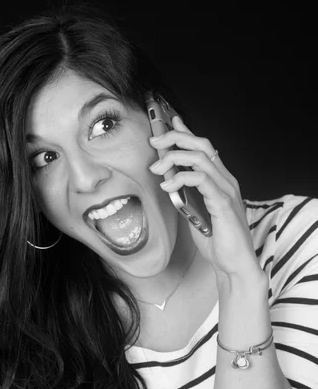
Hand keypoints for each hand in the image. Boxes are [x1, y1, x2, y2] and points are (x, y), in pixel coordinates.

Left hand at [149, 116, 262, 281]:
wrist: (233, 264)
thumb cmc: (217, 240)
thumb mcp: (195, 212)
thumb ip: (186, 195)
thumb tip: (168, 181)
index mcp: (221, 181)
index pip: (204, 148)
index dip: (185, 133)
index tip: (168, 123)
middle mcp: (226, 180)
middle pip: (202, 145)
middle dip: (176, 138)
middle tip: (155, 141)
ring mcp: (227, 190)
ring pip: (201, 158)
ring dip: (174, 158)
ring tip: (156, 168)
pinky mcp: (224, 203)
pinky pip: (202, 180)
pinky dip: (182, 178)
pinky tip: (168, 186)